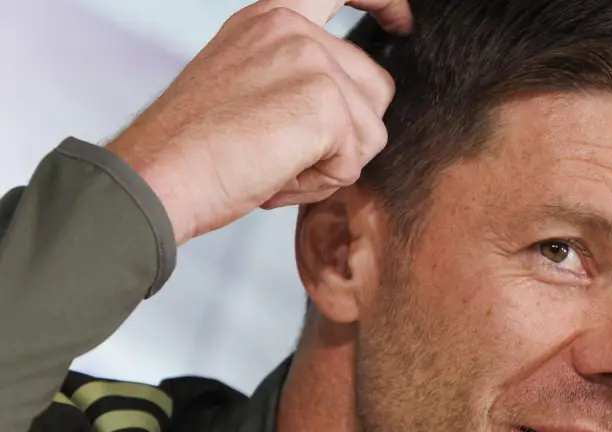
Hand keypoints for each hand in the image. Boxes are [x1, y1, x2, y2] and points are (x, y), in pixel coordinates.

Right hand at [106, 0, 412, 244]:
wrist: (158, 174)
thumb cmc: (195, 148)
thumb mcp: (250, 87)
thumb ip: (299, 77)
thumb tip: (354, 105)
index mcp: (271, 19)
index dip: (383, 2)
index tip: (402, 19)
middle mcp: (293, 30)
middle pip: (375, 89)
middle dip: (346, 135)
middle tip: (282, 152)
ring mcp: (311, 62)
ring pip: (371, 131)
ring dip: (333, 163)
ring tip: (274, 162)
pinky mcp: (325, 103)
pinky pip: (355, 161)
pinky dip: (321, 182)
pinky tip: (277, 173)